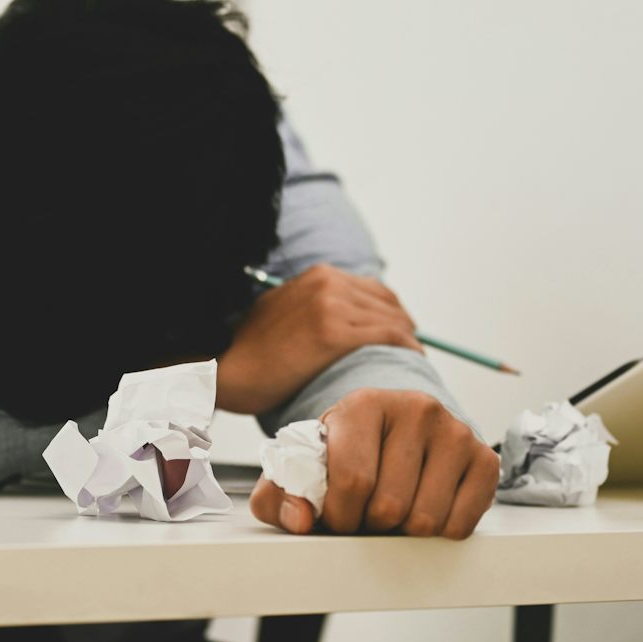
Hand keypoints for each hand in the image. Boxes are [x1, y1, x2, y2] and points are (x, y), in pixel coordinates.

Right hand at [216, 264, 421, 414]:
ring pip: (391, 319)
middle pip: (387, 302)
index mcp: (318, 275)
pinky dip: (406, 347)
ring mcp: (331, 306)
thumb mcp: (286, 309)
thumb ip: (318, 305)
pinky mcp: (333, 333)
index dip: (393, 312)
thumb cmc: (253, 349)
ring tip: (414, 357)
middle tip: (412, 348)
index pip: (374, 289)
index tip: (402, 332)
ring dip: (408, 338)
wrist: (227, 366)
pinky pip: (387, 336)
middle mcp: (327, 283)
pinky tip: (413, 359)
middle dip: (404, 325)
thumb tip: (351, 320)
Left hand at [248, 388, 498, 539]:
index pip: (352, 481)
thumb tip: (300, 520)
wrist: (399, 430)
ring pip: (425, 520)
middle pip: (389, 506)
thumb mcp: (304, 466)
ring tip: (395, 506)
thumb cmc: (348, 453)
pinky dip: (439, 531)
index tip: (336, 514)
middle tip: (368, 510)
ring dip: (405, 530)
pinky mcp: (484, 457)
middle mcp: (415, 407)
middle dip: (371, 524)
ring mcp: (455, 431)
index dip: (339, 515)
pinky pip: (460, 524)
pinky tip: (426, 505)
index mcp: (364, 404)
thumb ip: (278, 495)